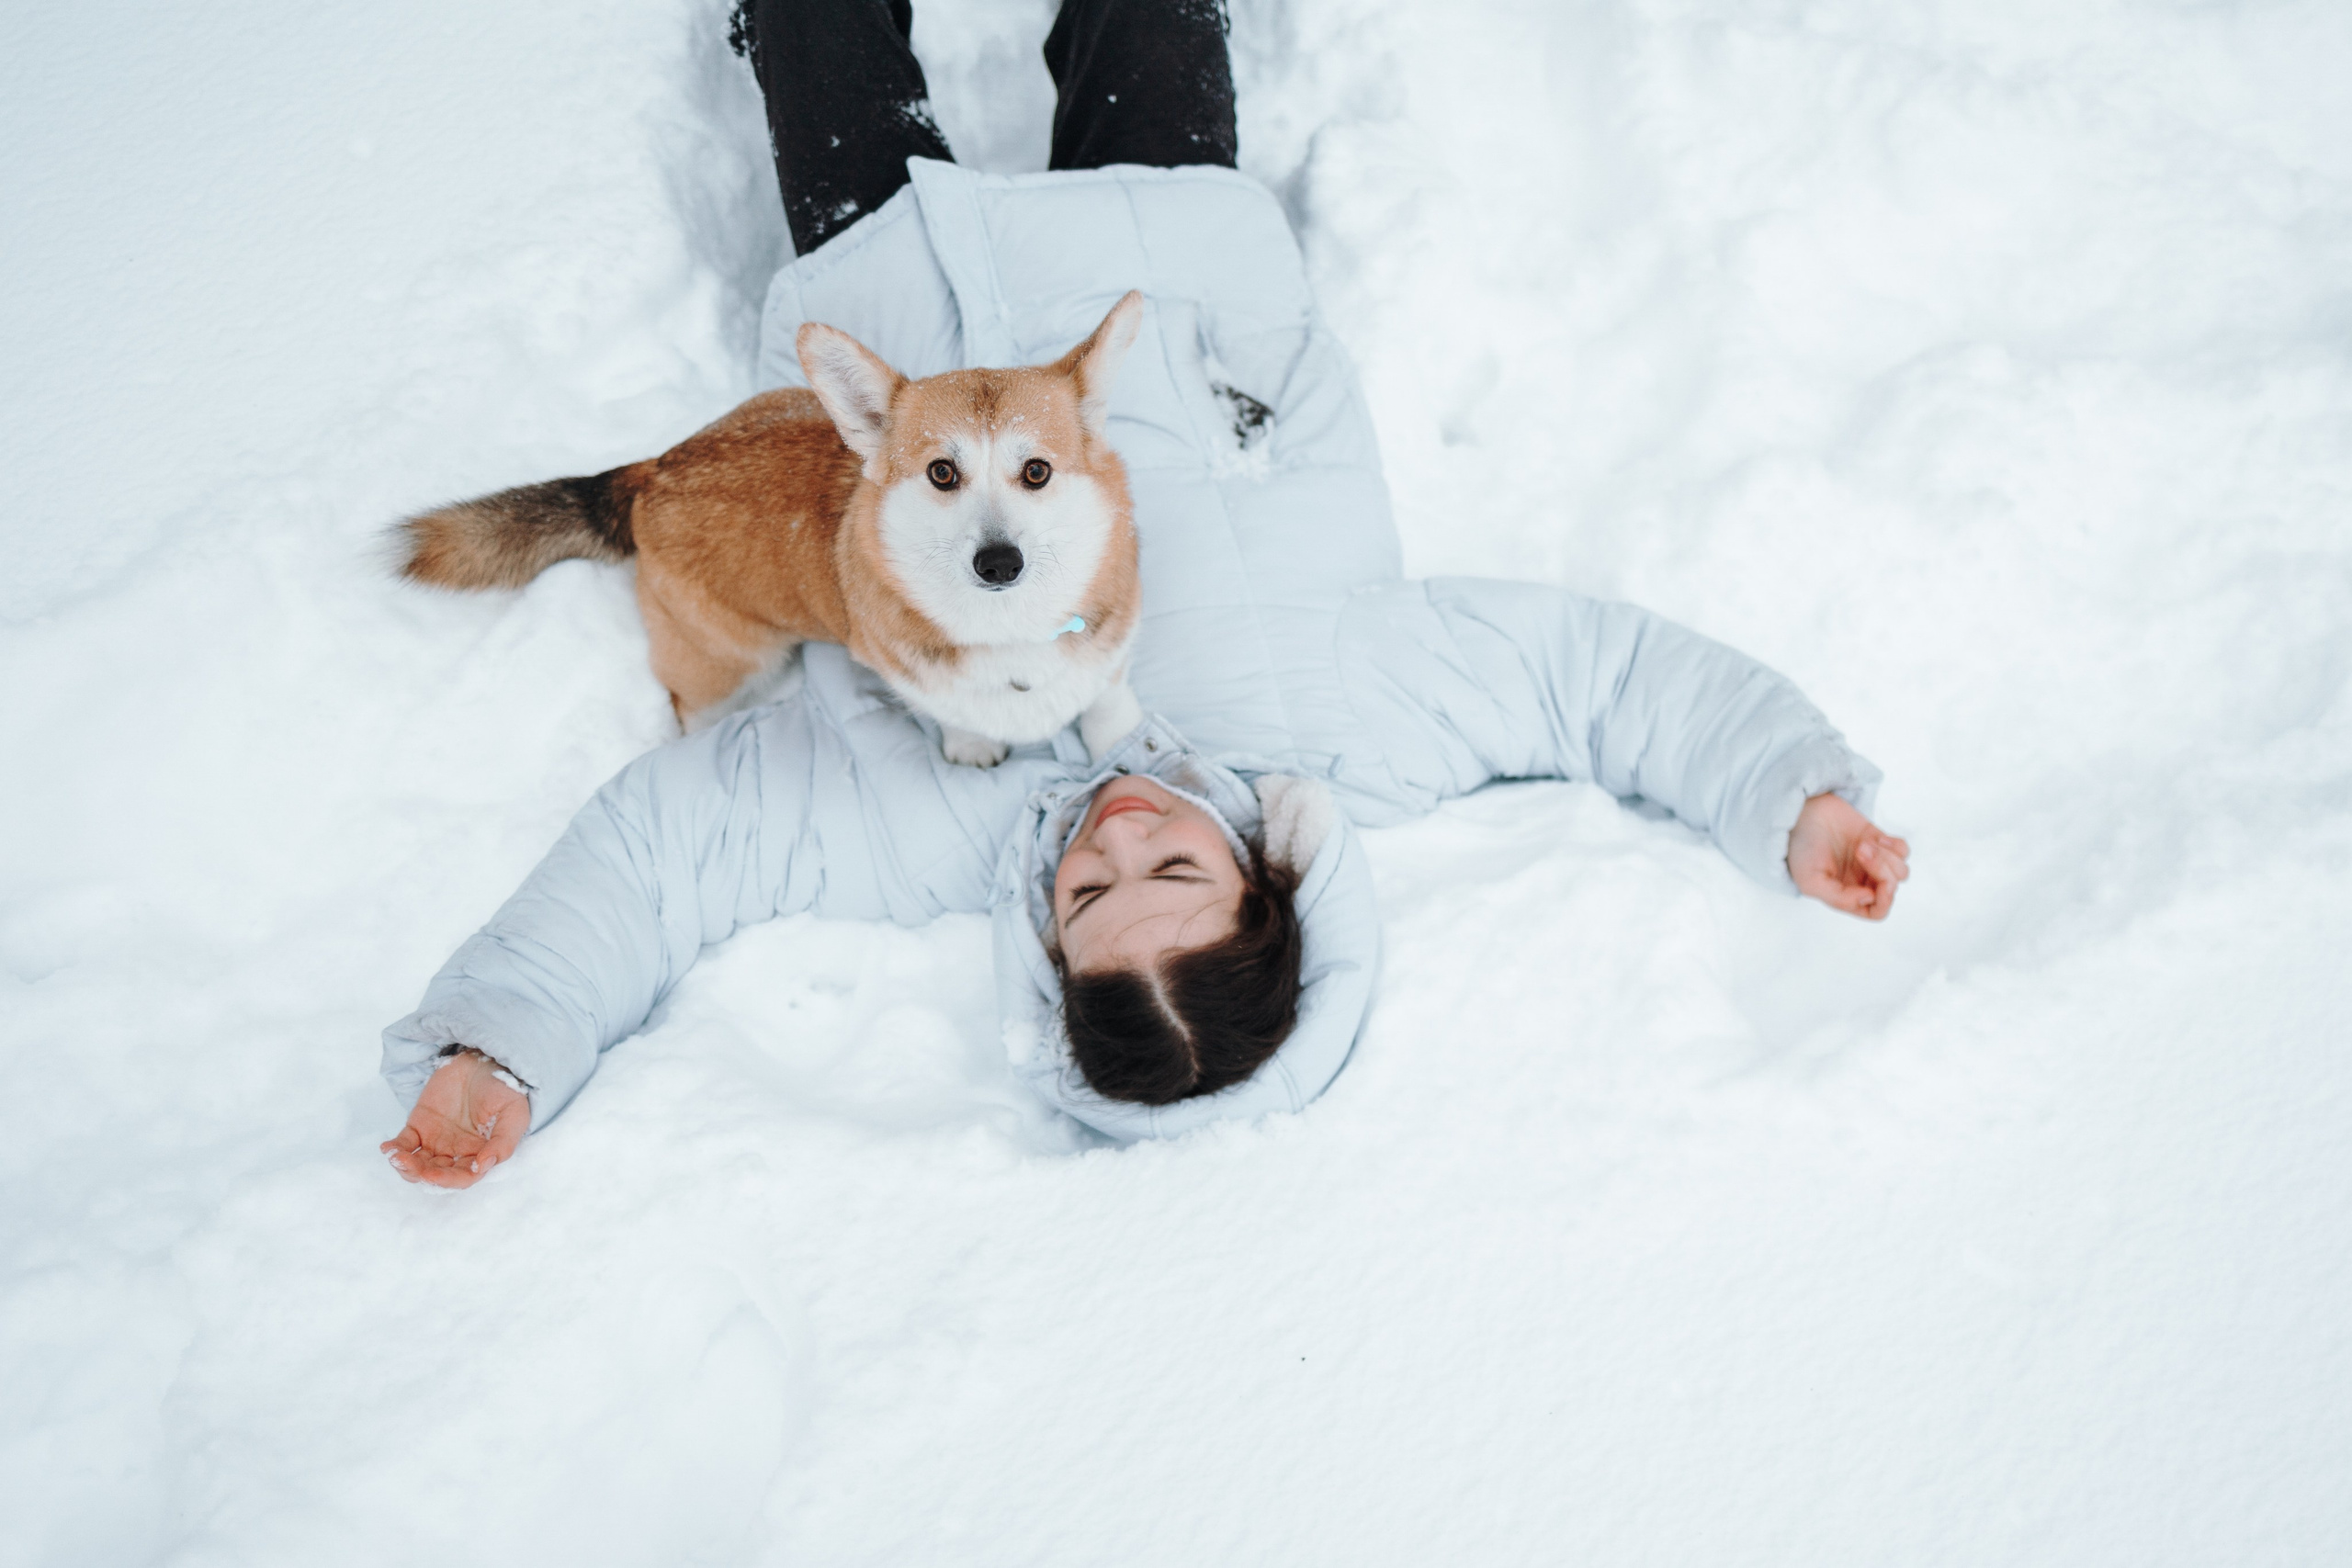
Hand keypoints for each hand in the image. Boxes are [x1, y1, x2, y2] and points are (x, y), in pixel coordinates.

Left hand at [381, 1048, 529, 1187]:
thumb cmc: (504, 1089)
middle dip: (422, 1175)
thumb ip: (503, 1142)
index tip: (433, 1174)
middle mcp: (456, 1153)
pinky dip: (393, 1149)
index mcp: (480, 1155)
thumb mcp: (514, 1114)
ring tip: (397, 1157)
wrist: (484, 1060)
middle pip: (436, 1174)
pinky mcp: (419, 1126)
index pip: (462, 1177)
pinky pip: (404, 1143)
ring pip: (416, 1164)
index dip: (448, 1180)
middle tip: (412, 1167)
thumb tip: (483, 1166)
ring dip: (405, 1166)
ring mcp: (435, 1141)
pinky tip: (387, 1148)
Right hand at [1786, 792, 1909, 919]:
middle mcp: (1862, 882)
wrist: (1802, 814)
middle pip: (1891, 888)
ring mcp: (1873, 862)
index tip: (1882, 886)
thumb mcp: (1811, 881)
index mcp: (1847, 896)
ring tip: (1861, 843)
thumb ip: (1839, 898)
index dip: (1885, 901)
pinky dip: (1894, 845)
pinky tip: (1874, 838)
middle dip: (1881, 870)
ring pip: (1900, 871)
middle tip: (1860, 849)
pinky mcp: (1880, 841)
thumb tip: (1869, 899)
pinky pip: (1903, 850)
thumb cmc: (1801, 850)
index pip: (1877, 911)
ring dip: (1885, 856)